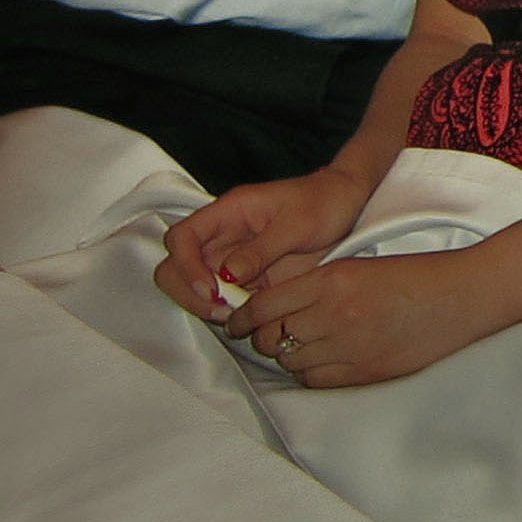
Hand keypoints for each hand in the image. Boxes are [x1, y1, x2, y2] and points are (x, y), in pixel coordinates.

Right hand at [155, 164, 372, 322]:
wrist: (345, 205)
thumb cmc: (323, 203)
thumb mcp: (296, 224)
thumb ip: (261, 249)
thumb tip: (226, 275)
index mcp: (229, 211)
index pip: (181, 237)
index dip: (186, 265)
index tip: (211, 289)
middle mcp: (223, 235)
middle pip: (176, 265)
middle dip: (189, 292)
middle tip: (222, 309)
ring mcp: (232, 258)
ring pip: (195, 286)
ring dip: (206, 306)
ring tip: (236, 316)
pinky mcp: (247, 279)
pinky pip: (222, 298)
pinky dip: (226, 312)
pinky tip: (248, 318)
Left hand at [228, 251, 494, 387]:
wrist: (454, 298)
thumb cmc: (408, 275)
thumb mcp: (356, 265)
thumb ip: (316, 283)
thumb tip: (276, 306)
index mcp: (330, 279)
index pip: (266, 304)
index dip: (243, 316)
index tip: (235, 320)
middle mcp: (332, 314)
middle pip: (272, 336)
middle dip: (262, 337)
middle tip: (262, 333)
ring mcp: (347, 347)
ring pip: (290, 360)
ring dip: (285, 354)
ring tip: (293, 345)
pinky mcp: (362, 372)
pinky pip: (315, 379)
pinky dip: (308, 372)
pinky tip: (317, 359)